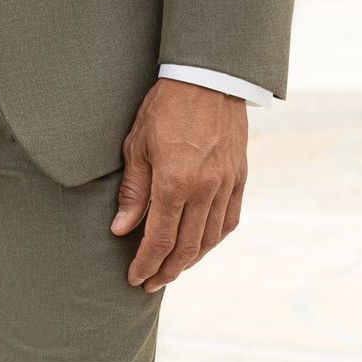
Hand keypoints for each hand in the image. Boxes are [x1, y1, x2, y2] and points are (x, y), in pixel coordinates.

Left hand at [110, 78, 247, 290]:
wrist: (208, 78)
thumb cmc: (165, 107)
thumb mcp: (137, 145)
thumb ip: (133, 192)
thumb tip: (122, 230)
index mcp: (175, 183)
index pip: (160, 240)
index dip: (146, 264)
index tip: (135, 278)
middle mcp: (205, 190)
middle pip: (187, 248)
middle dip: (166, 271)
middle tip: (150, 283)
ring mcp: (226, 185)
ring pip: (210, 239)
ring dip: (191, 260)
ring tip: (172, 269)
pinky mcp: (239, 177)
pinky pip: (230, 220)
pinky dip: (214, 239)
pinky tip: (201, 245)